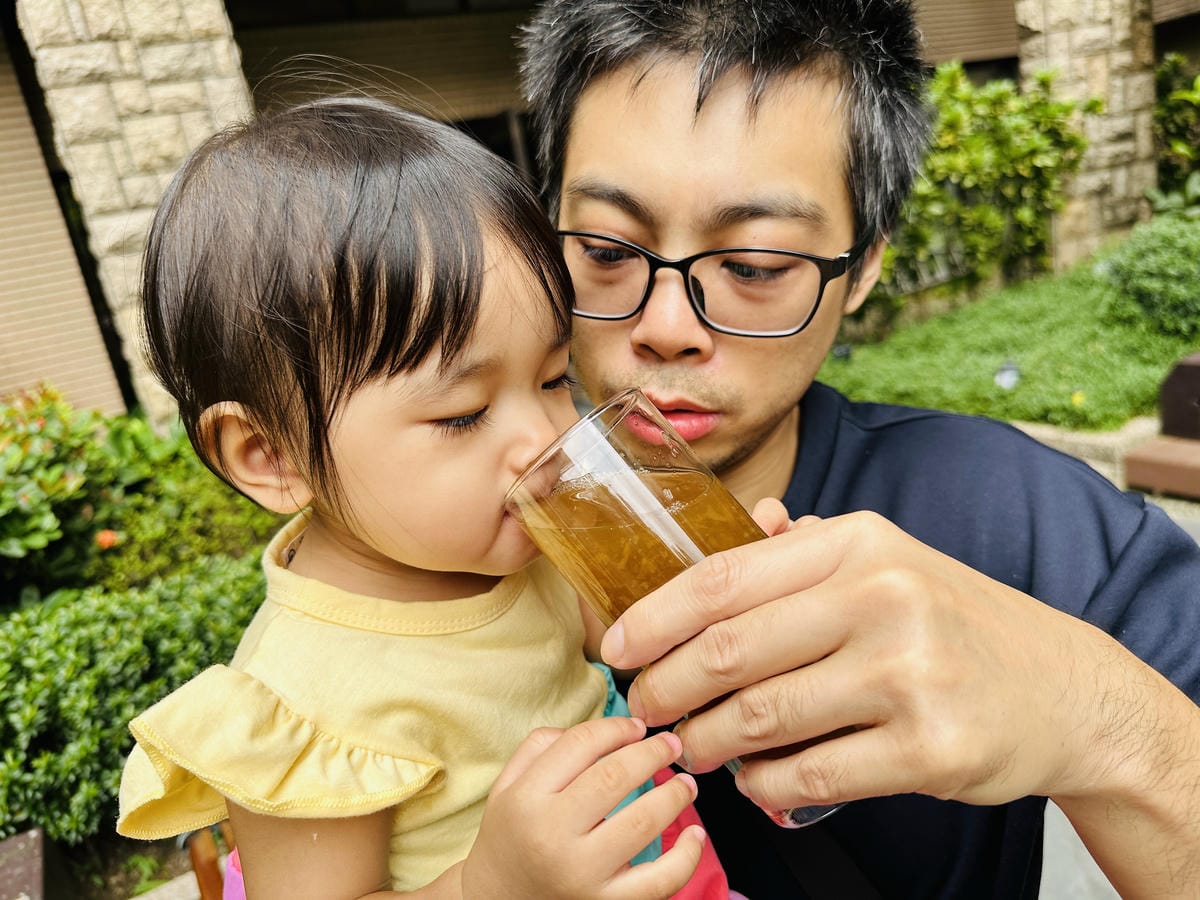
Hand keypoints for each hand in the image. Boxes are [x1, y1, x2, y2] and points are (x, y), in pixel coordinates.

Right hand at [460, 716, 705, 898]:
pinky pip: (660, 881)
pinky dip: (687, 857)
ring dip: (674, 796)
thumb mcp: (506, 787)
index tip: (637, 726)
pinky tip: (695, 837)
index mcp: (526, 799)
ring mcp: (581, 874)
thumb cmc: (509, 839)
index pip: (580, 745)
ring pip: (643, 821)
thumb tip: (601, 730)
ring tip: (686, 784)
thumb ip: (541, 747)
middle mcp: (552, 835)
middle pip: (615, 776)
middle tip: (672, 745)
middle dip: (653, 753)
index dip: (616, 728)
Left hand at [600, 510, 1128, 814]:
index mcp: (856, 543)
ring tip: (691, 745)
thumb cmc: (950, 622)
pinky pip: (808, 775)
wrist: (1063, 689)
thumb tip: (742, 522)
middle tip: (643, 709)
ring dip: (707, 740)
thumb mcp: (886, 563)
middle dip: (665, 687)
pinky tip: (753, 779)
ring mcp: (909, 675)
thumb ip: (806, 549)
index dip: (654, 618)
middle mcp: (882, 598)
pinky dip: (763, 785)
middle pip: (728, 650)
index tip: (616, 648)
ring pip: (760, 718)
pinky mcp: (930, 749)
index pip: (723, 577)